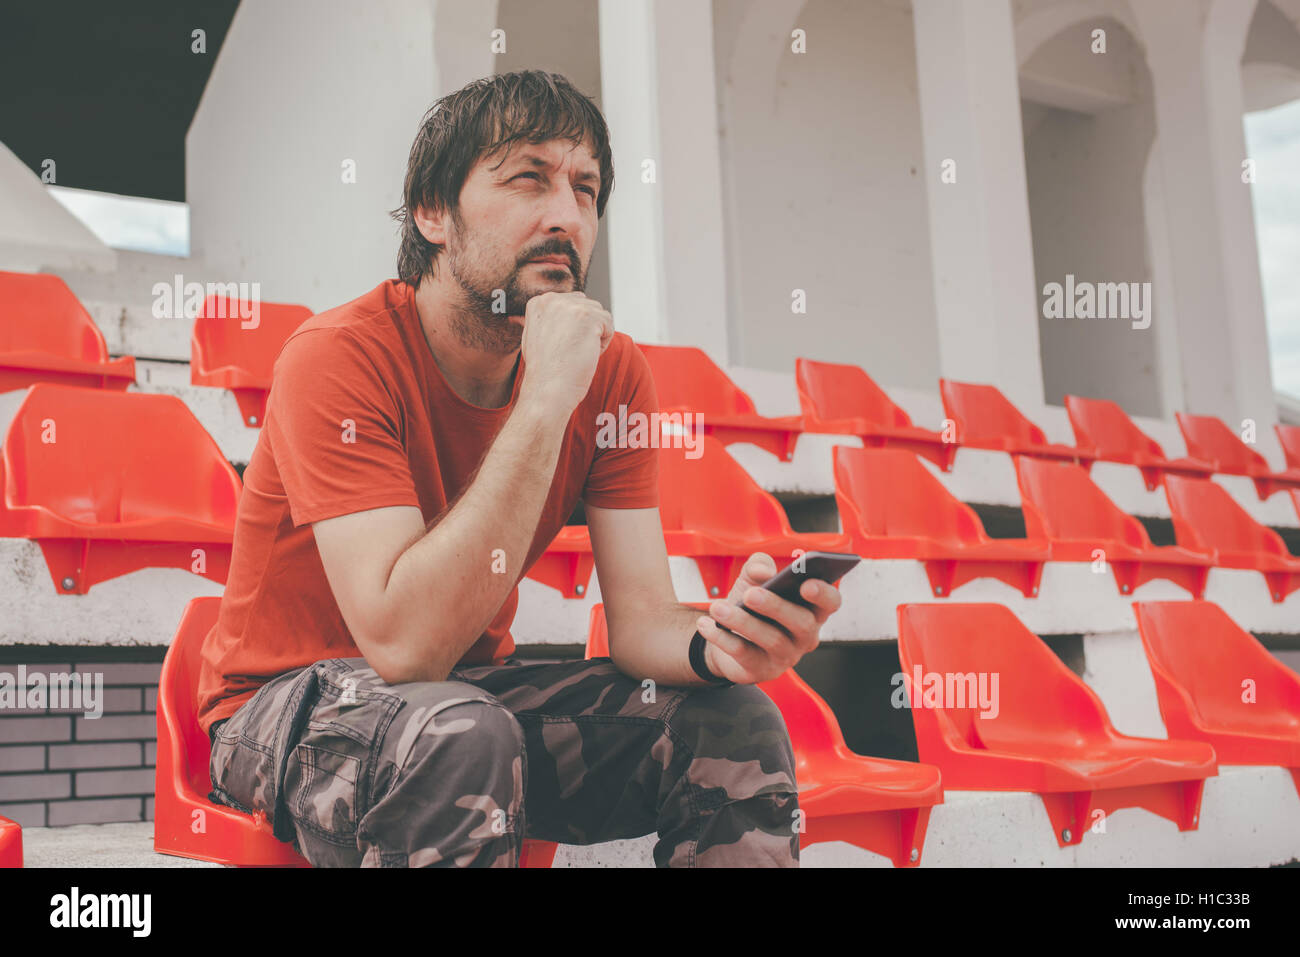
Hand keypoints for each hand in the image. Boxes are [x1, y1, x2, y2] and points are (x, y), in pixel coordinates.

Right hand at [514, 291, 613, 416]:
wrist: (547, 390)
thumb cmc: (545, 371)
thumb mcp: (536, 337)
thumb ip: (550, 320)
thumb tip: (566, 318)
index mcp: (539, 302)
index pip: (572, 304)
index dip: (573, 329)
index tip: (561, 347)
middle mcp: (552, 299)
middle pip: (588, 307)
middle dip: (586, 330)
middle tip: (570, 352)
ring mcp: (570, 306)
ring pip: (600, 316)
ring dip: (595, 336)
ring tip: (576, 353)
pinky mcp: (588, 315)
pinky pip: (609, 325)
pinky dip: (603, 344)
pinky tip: (585, 354)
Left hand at [694, 552, 842, 684]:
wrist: (724, 636)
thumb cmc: (749, 605)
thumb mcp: (753, 580)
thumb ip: (759, 566)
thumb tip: (764, 572)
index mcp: (811, 609)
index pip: (831, 602)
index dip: (823, 594)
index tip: (806, 584)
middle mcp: (805, 636)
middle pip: (802, 623)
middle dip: (776, 607)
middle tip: (750, 595)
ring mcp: (785, 657)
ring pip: (771, 640)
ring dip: (743, 622)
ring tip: (718, 607)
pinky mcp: (761, 670)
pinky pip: (744, 654)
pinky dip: (722, 638)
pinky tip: (706, 624)